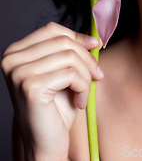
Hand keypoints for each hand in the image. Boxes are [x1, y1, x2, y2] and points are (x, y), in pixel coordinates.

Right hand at [1, 22, 102, 160]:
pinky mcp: (31, 87)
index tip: (96, 46)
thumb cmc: (57, 107)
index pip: (51, 29)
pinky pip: (71, 74)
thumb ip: (72, 49)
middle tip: (97, 75)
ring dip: (86, 75)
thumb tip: (94, 34)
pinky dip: (83, 87)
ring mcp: (19, 73)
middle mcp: (12, 60)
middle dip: (86, 58)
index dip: (77, 36)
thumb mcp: (64, 70)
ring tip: (84, 92)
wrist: (47, 143)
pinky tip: (79, 102)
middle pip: (62, 41)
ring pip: (69, 56)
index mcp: (16, 52)